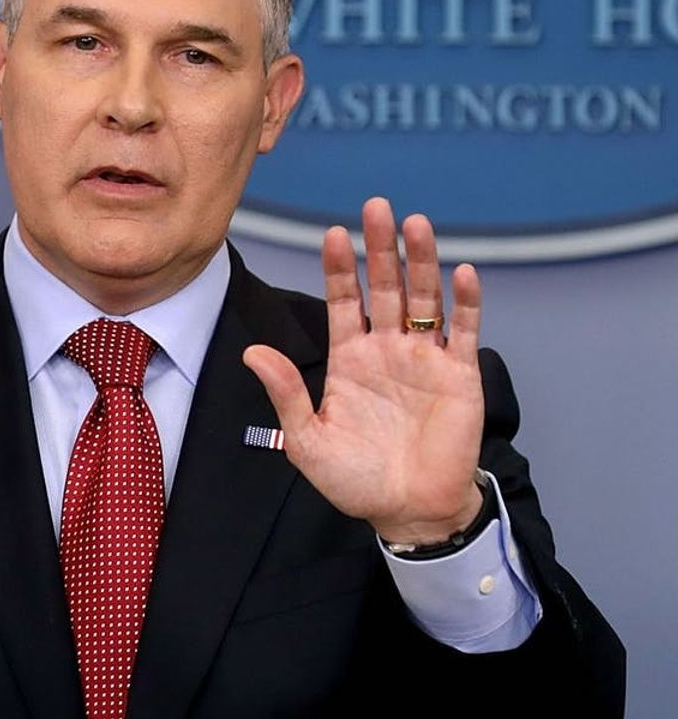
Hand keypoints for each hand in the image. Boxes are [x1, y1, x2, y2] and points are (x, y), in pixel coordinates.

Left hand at [243, 197, 483, 547]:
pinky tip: (462, 272)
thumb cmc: (354, 479)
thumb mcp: (307, 439)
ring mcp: (425, 358)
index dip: (339, 268)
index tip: (333, 234)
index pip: (343, 301)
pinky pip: (463, 331)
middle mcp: (387, 349)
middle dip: (380, 248)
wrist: (408, 512)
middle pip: (384, 286)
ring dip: (421, 261)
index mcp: (350, 359)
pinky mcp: (460, 375)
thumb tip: (252, 352)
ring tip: (416, 224)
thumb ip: (286, 393)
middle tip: (376, 206)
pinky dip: (465, 302)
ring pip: (424, 298)